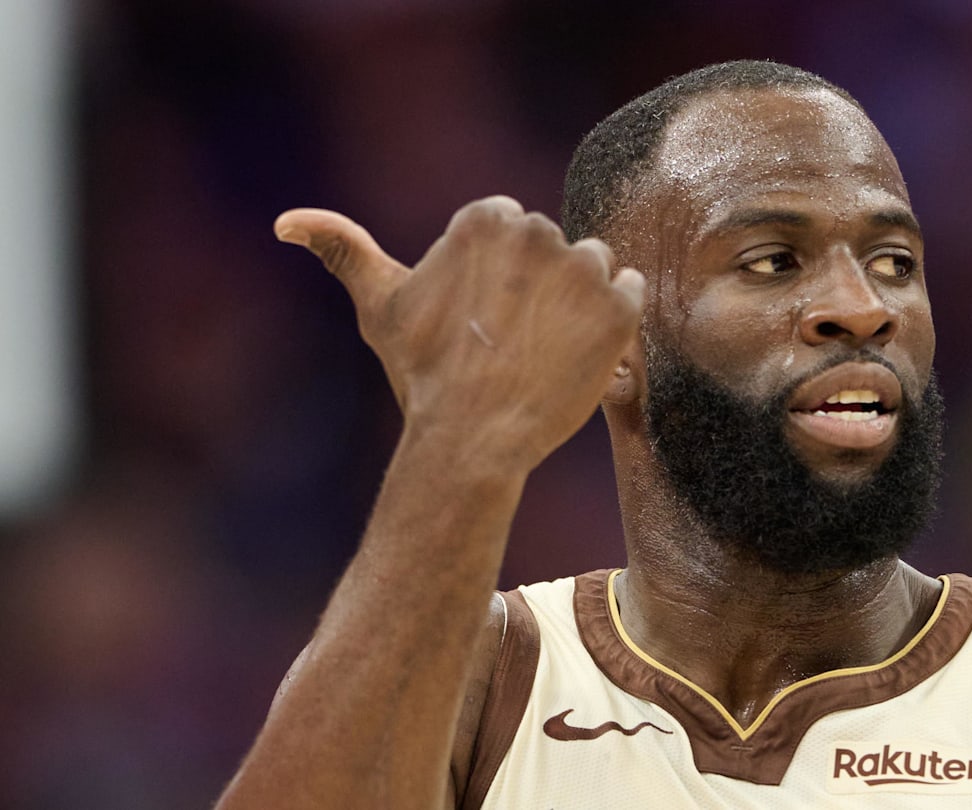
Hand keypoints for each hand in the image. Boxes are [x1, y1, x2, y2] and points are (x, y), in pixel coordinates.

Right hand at [275, 197, 644, 473]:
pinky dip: (614, 322)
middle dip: (539, 287)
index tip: (484, 316)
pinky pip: (631, 294)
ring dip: (579, 302)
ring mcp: (584, 270)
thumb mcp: (381, 307)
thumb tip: (285, 222)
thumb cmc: (422, 373)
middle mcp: (540, 230)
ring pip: (595, 268)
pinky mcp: (620, 309)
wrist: (472, 439)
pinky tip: (580, 352)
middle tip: (511, 340)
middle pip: (554, 248)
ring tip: (545, 348)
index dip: (499, 277)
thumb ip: (342, 250)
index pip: (511, 228)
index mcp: (488, 218)